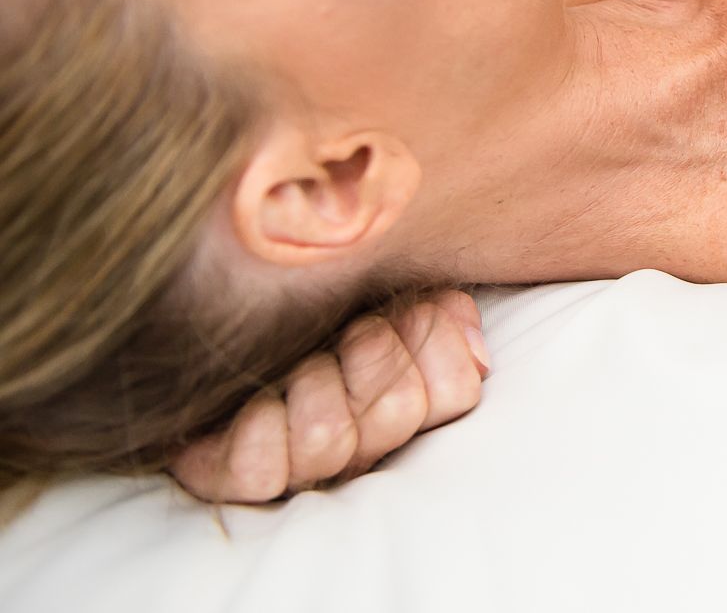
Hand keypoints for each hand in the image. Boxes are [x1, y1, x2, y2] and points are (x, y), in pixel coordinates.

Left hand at [167, 288, 490, 503]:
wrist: (209, 316)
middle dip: (366, 349)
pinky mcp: (242, 478)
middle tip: (339, 334)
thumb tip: (477, 355)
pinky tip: (254, 402)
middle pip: (398, 409)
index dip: (429, 339)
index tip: (391, 314)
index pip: (458, 390)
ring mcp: (306, 465)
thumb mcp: (385, 289)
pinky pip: (263, 468)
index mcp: (410, 394)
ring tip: (291, 366)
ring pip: (330, 437)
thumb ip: (442, 309)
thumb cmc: (310, 306)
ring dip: (307, 381)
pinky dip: (256, 425)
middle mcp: (367, 440)